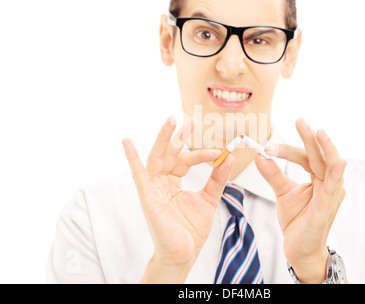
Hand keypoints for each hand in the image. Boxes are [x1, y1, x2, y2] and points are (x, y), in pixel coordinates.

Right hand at [122, 117, 232, 282]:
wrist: (184, 252)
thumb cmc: (190, 230)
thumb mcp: (208, 199)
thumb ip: (217, 178)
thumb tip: (227, 158)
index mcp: (173, 182)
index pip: (185, 160)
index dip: (201, 154)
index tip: (218, 152)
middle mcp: (162, 182)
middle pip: (169, 154)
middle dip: (179, 137)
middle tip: (190, 121)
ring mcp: (153, 188)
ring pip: (156, 158)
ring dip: (162, 139)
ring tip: (170, 122)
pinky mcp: (147, 196)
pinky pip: (138, 175)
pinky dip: (131, 158)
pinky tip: (126, 142)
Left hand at [255, 118, 345, 282]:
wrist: (299, 248)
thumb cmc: (297, 220)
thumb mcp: (282, 192)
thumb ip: (273, 173)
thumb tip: (259, 155)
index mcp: (318, 178)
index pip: (306, 157)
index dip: (289, 149)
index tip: (268, 145)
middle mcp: (328, 183)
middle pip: (319, 156)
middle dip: (309, 138)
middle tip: (299, 121)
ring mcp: (330, 195)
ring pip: (329, 166)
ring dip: (324, 148)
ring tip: (318, 132)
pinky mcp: (327, 208)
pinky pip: (332, 188)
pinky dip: (335, 173)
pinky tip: (339, 161)